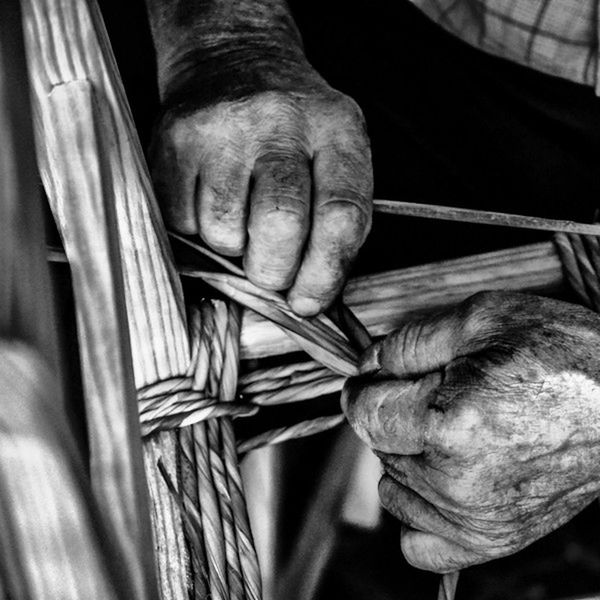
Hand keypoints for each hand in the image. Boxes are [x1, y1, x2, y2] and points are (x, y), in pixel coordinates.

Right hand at [150, 56, 371, 315]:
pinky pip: (182, 221)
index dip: (325, 273)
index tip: (309, 301)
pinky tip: (210, 205)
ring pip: (224, 232)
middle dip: (274, 271)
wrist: (231, 57)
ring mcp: (221, 128)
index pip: (341, 216)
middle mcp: (279, 121)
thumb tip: (307, 301)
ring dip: (233, 250)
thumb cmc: (292, 128)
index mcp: (336, 129)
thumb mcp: (334, 155)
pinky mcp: (173, 139)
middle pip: (279, 226)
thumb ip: (332, 223)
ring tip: (240, 223)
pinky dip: (197, 232)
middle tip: (271, 272)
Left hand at [342, 291, 599, 572]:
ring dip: (403, 457)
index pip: (364, 413)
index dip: (361, 389)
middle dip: (390, 415)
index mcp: (447, 423)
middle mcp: (455, 481)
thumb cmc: (561, 353)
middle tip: (433, 393)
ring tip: (446, 430)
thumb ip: (408, 343)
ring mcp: (475, 519)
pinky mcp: (494, 540)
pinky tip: (437, 479)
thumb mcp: (482, 318)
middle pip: (377, 448)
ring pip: (392, 489)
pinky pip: (418, 544)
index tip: (371, 378)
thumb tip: (364, 364)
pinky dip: (417, 511)